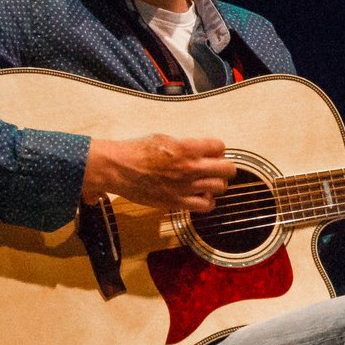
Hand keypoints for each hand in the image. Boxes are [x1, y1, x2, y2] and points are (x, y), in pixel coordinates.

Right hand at [83, 134, 237, 211]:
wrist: (117, 168)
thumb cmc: (135, 150)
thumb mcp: (164, 138)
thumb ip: (185, 145)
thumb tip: (200, 150)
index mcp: (187, 148)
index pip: (220, 146)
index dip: (217, 149)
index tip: (212, 152)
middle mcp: (190, 167)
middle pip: (227, 169)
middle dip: (225, 167)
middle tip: (217, 168)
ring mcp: (185, 186)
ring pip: (219, 187)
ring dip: (216, 184)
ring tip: (208, 182)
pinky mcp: (177, 202)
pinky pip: (206, 206)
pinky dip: (207, 201)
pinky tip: (200, 196)